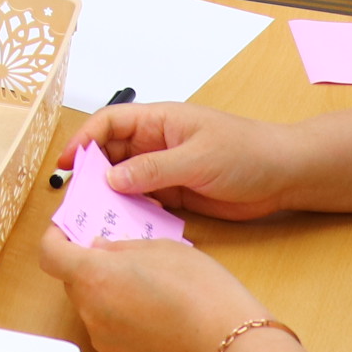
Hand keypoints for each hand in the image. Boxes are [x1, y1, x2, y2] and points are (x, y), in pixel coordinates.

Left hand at [38, 227, 268, 351]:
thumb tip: (97, 250)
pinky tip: (155, 320)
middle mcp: (91, 311)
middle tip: (119, 259)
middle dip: (89, 267)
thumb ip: (121, 248)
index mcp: (95, 276)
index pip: (50, 254)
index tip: (65, 231)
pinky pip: (110, 334)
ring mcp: (103, 342)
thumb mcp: (162, 249)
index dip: (54, 238)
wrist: (228, 346)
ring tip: (148, 291)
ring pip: (93, 308)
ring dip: (107, 296)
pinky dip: (122, 323)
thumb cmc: (201, 290)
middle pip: (73, 282)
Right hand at [54, 102, 295, 220]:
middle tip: (74, 201)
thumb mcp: (197, 158)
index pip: (109, 123)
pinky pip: (143, 202)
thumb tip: (110, 179)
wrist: (284, 175)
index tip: (66, 164)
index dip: (84, 140)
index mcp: (159, 121)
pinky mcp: (175, 194)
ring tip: (92, 220)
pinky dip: (131, 214)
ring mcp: (165, 170)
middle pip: (110, 154)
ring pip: (124, 181)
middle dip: (90, 174)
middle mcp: (156, 143)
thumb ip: (153, 169)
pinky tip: (122, 230)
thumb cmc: (246, 152)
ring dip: (109, 198)